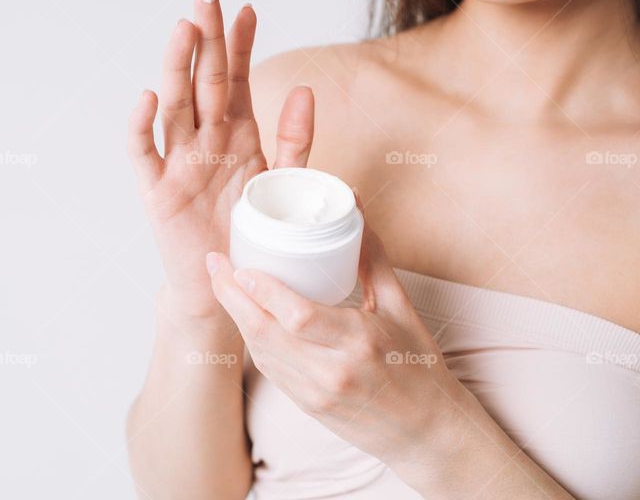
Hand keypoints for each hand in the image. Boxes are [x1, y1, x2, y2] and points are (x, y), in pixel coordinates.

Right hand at [127, 0, 315, 320]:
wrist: (225, 286)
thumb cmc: (250, 234)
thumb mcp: (280, 183)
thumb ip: (295, 140)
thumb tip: (304, 90)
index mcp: (235, 135)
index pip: (234, 79)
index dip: (238, 45)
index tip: (247, 9)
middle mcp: (204, 140)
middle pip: (202, 80)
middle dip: (204, 37)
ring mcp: (178, 161)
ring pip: (175, 105)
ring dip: (178, 67)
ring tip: (185, 29)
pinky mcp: (156, 190)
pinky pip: (144, 153)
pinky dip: (143, 126)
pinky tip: (148, 98)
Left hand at [204, 194, 465, 465]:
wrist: (426, 434)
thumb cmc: (419, 367)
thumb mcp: (401, 308)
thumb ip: (373, 257)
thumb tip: (355, 205)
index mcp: (359, 342)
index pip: (298, 316)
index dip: (263, 290)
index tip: (241, 265)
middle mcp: (332, 371)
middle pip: (265, 332)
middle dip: (231, 297)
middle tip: (214, 264)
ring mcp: (315, 392)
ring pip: (260, 351)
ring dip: (236, 316)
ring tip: (222, 284)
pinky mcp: (307, 406)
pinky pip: (270, 368)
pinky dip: (254, 339)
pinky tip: (245, 316)